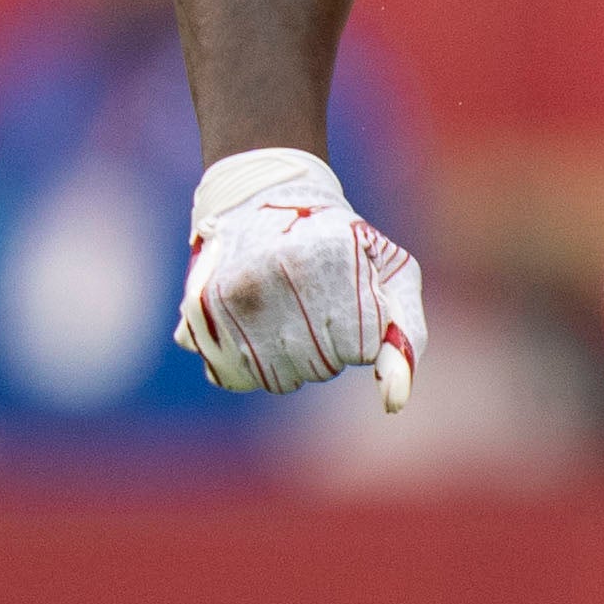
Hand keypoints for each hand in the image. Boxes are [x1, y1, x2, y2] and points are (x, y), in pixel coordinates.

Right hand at [175, 147, 425, 412]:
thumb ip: (406, 335)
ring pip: (277, 379)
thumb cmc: (345, 244)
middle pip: (320, 368)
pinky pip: (232, 377)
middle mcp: (275, 275)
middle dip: (331, 346)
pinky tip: (258, 327)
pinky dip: (252, 364)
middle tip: (320, 300)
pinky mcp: (198, 312)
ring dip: (293, 359)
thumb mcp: (391, 272)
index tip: (354, 294)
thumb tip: (394, 403)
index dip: (364, 329)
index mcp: (330, 255)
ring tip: (291, 312)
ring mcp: (231, 295)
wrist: (265, 199)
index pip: (361, 347)